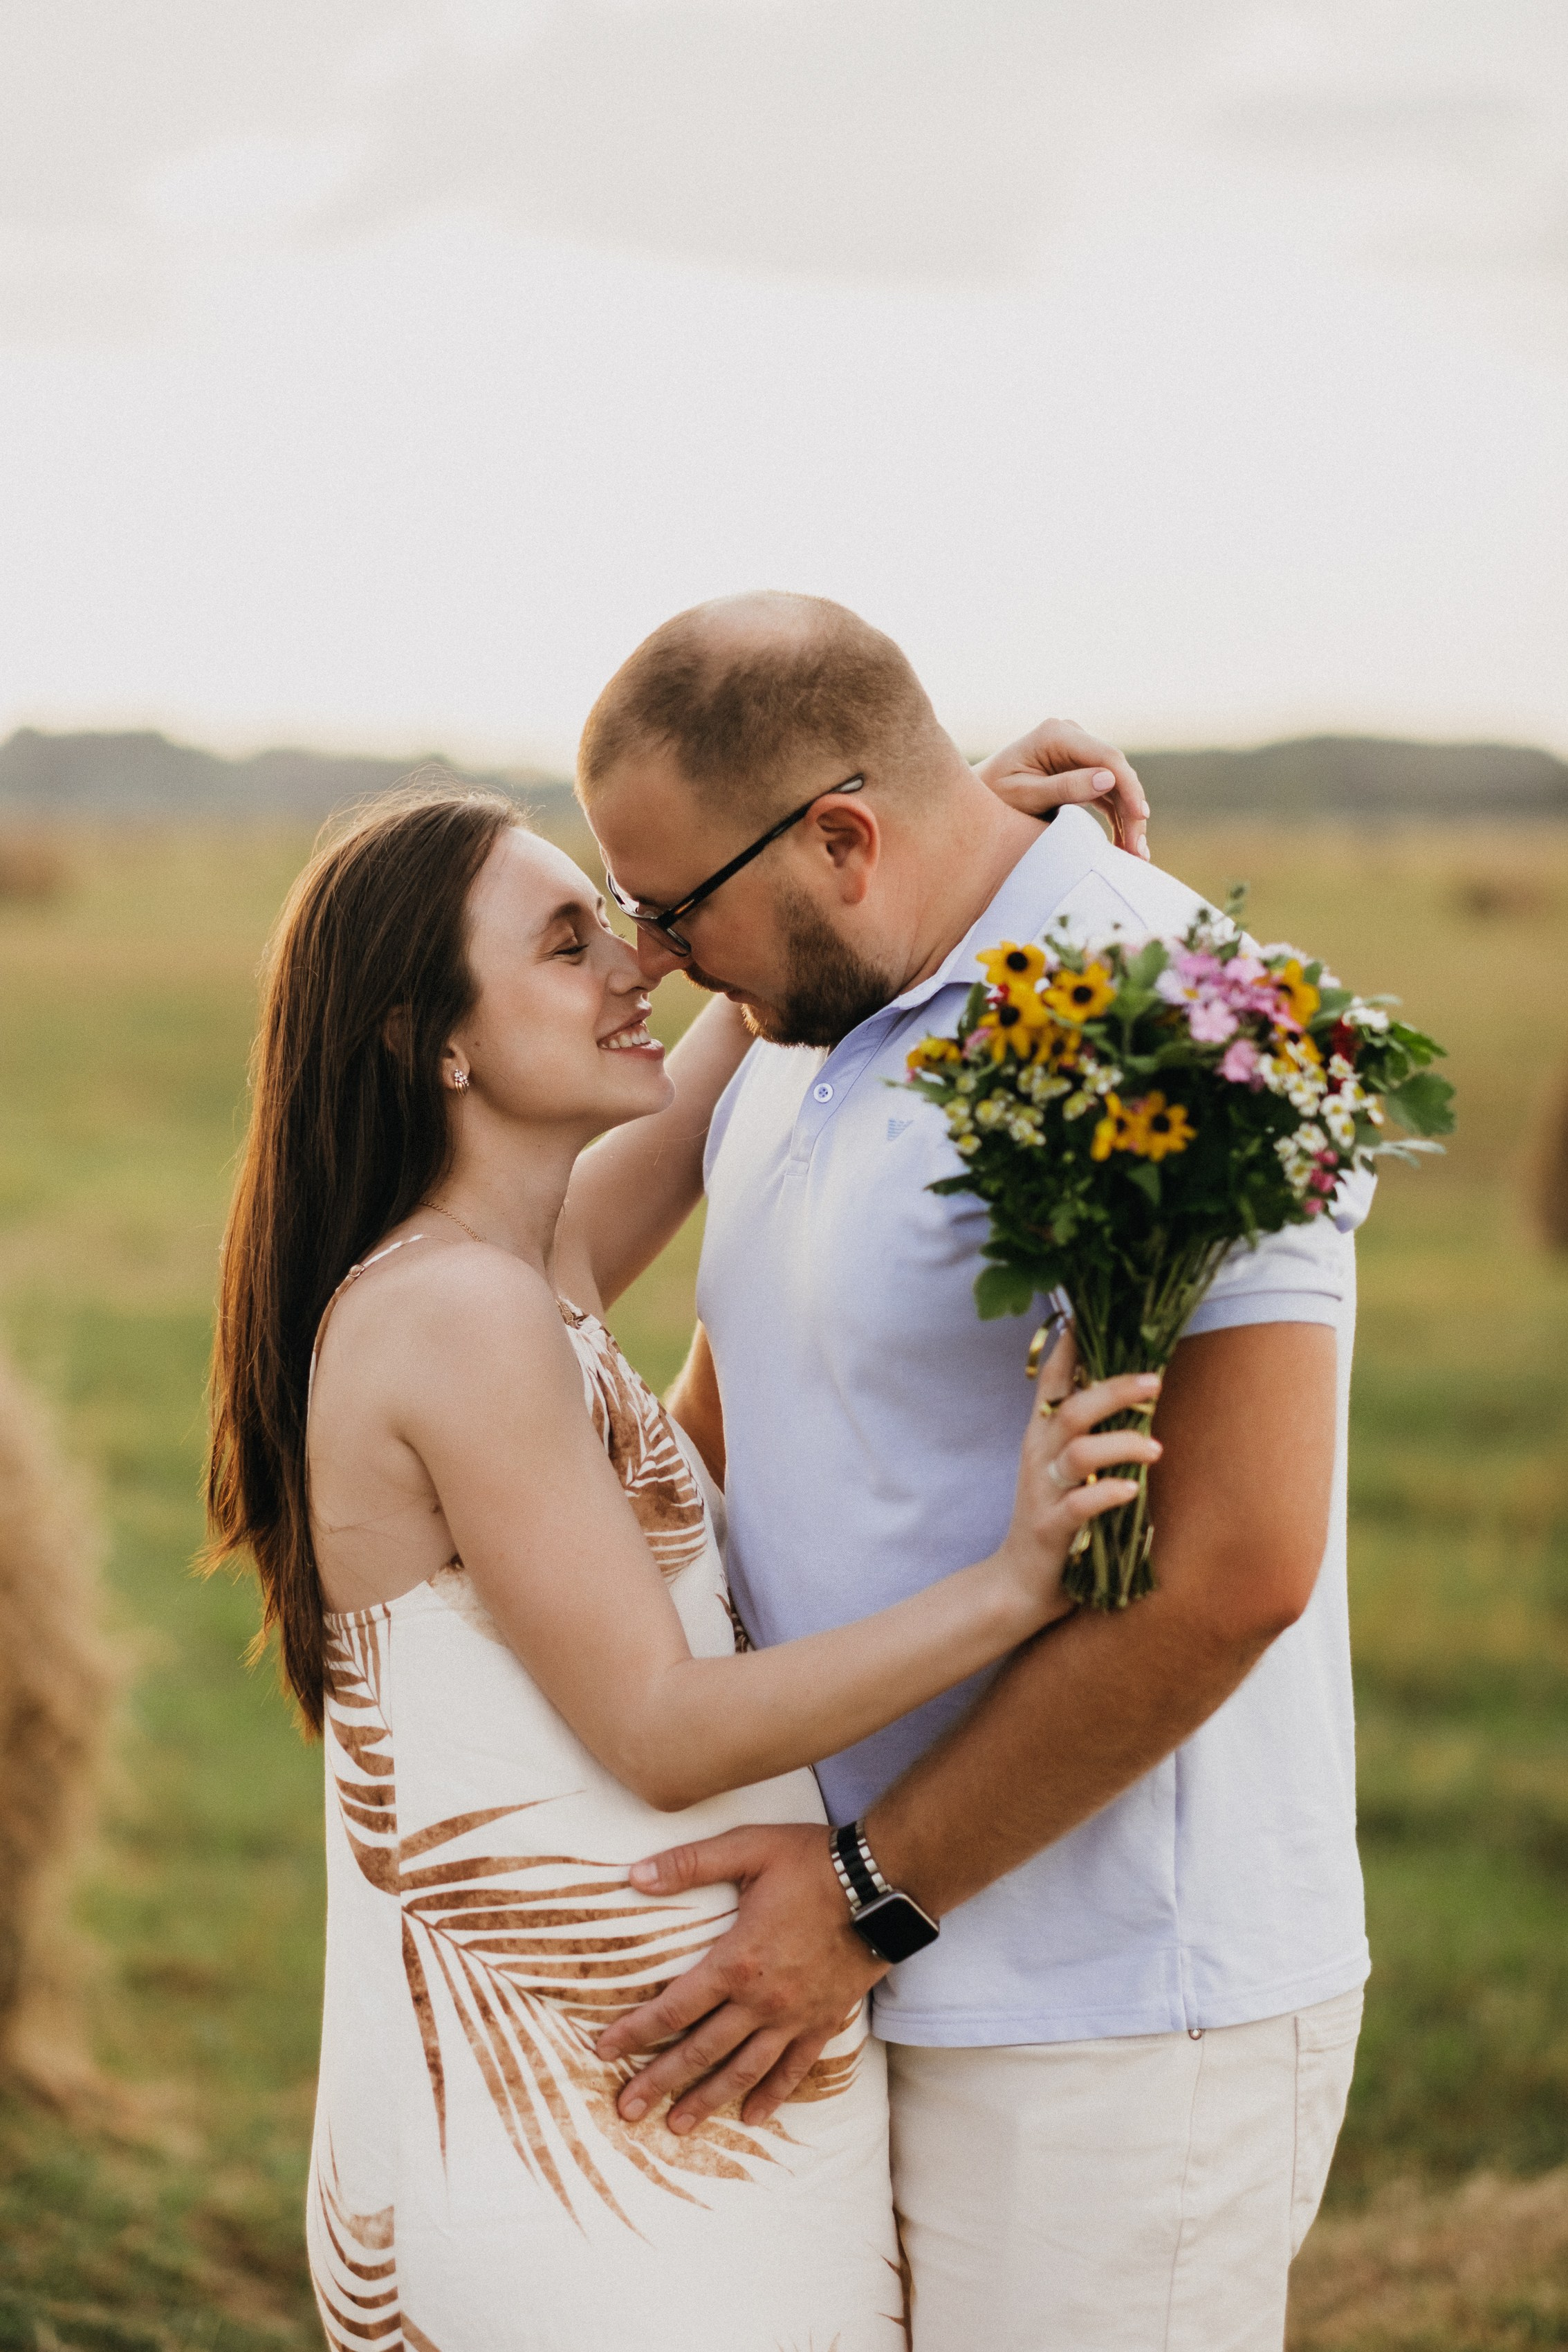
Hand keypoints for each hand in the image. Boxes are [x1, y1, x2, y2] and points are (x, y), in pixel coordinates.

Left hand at [594, 1823, 883, 2130]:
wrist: (884, 1881)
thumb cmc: (812, 1861)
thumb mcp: (748, 1849)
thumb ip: (690, 1864)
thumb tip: (636, 1875)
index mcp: (737, 1961)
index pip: (674, 2007)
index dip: (637, 2031)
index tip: (604, 2052)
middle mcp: (762, 2001)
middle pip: (701, 2051)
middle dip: (660, 2081)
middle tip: (626, 2110)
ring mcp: (795, 2017)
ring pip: (743, 2071)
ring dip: (707, 2100)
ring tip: (677, 2127)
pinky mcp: (824, 2021)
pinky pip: (794, 2069)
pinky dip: (771, 2096)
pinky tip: (751, 2116)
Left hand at [975, 719, 1149, 859]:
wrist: (973, 799)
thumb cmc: (991, 798)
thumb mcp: (1025, 796)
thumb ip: (1064, 788)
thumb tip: (1108, 780)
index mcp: (1055, 735)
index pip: (1106, 758)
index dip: (1129, 787)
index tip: (1140, 817)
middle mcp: (1070, 737)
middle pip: (1116, 772)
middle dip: (1132, 811)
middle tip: (1138, 851)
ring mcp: (1076, 752)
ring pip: (1116, 785)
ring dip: (1128, 819)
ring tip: (1136, 855)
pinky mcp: (1079, 770)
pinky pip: (1107, 793)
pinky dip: (1117, 817)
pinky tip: (1125, 844)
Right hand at [996, 1342, 1162, 1616]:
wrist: (1018, 1583)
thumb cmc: (1055, 1521)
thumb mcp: (1064, 1470)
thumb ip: (1087, 1434)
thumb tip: (1128, 1393)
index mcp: (1042, 1437)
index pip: (1051, 1382)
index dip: (1067, 1349)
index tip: (1085, 1315)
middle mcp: (1039, 1457)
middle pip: (1072, 1410)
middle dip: (1114, 1391)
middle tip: (1154, 1381)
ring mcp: (1043, 1493)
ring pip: (1078, 1453)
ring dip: (1120, 1445)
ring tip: (1154, 1449)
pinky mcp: (1050, 1529)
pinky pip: (1079, 1505)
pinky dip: (1106, 1494)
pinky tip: (1129, 1490)